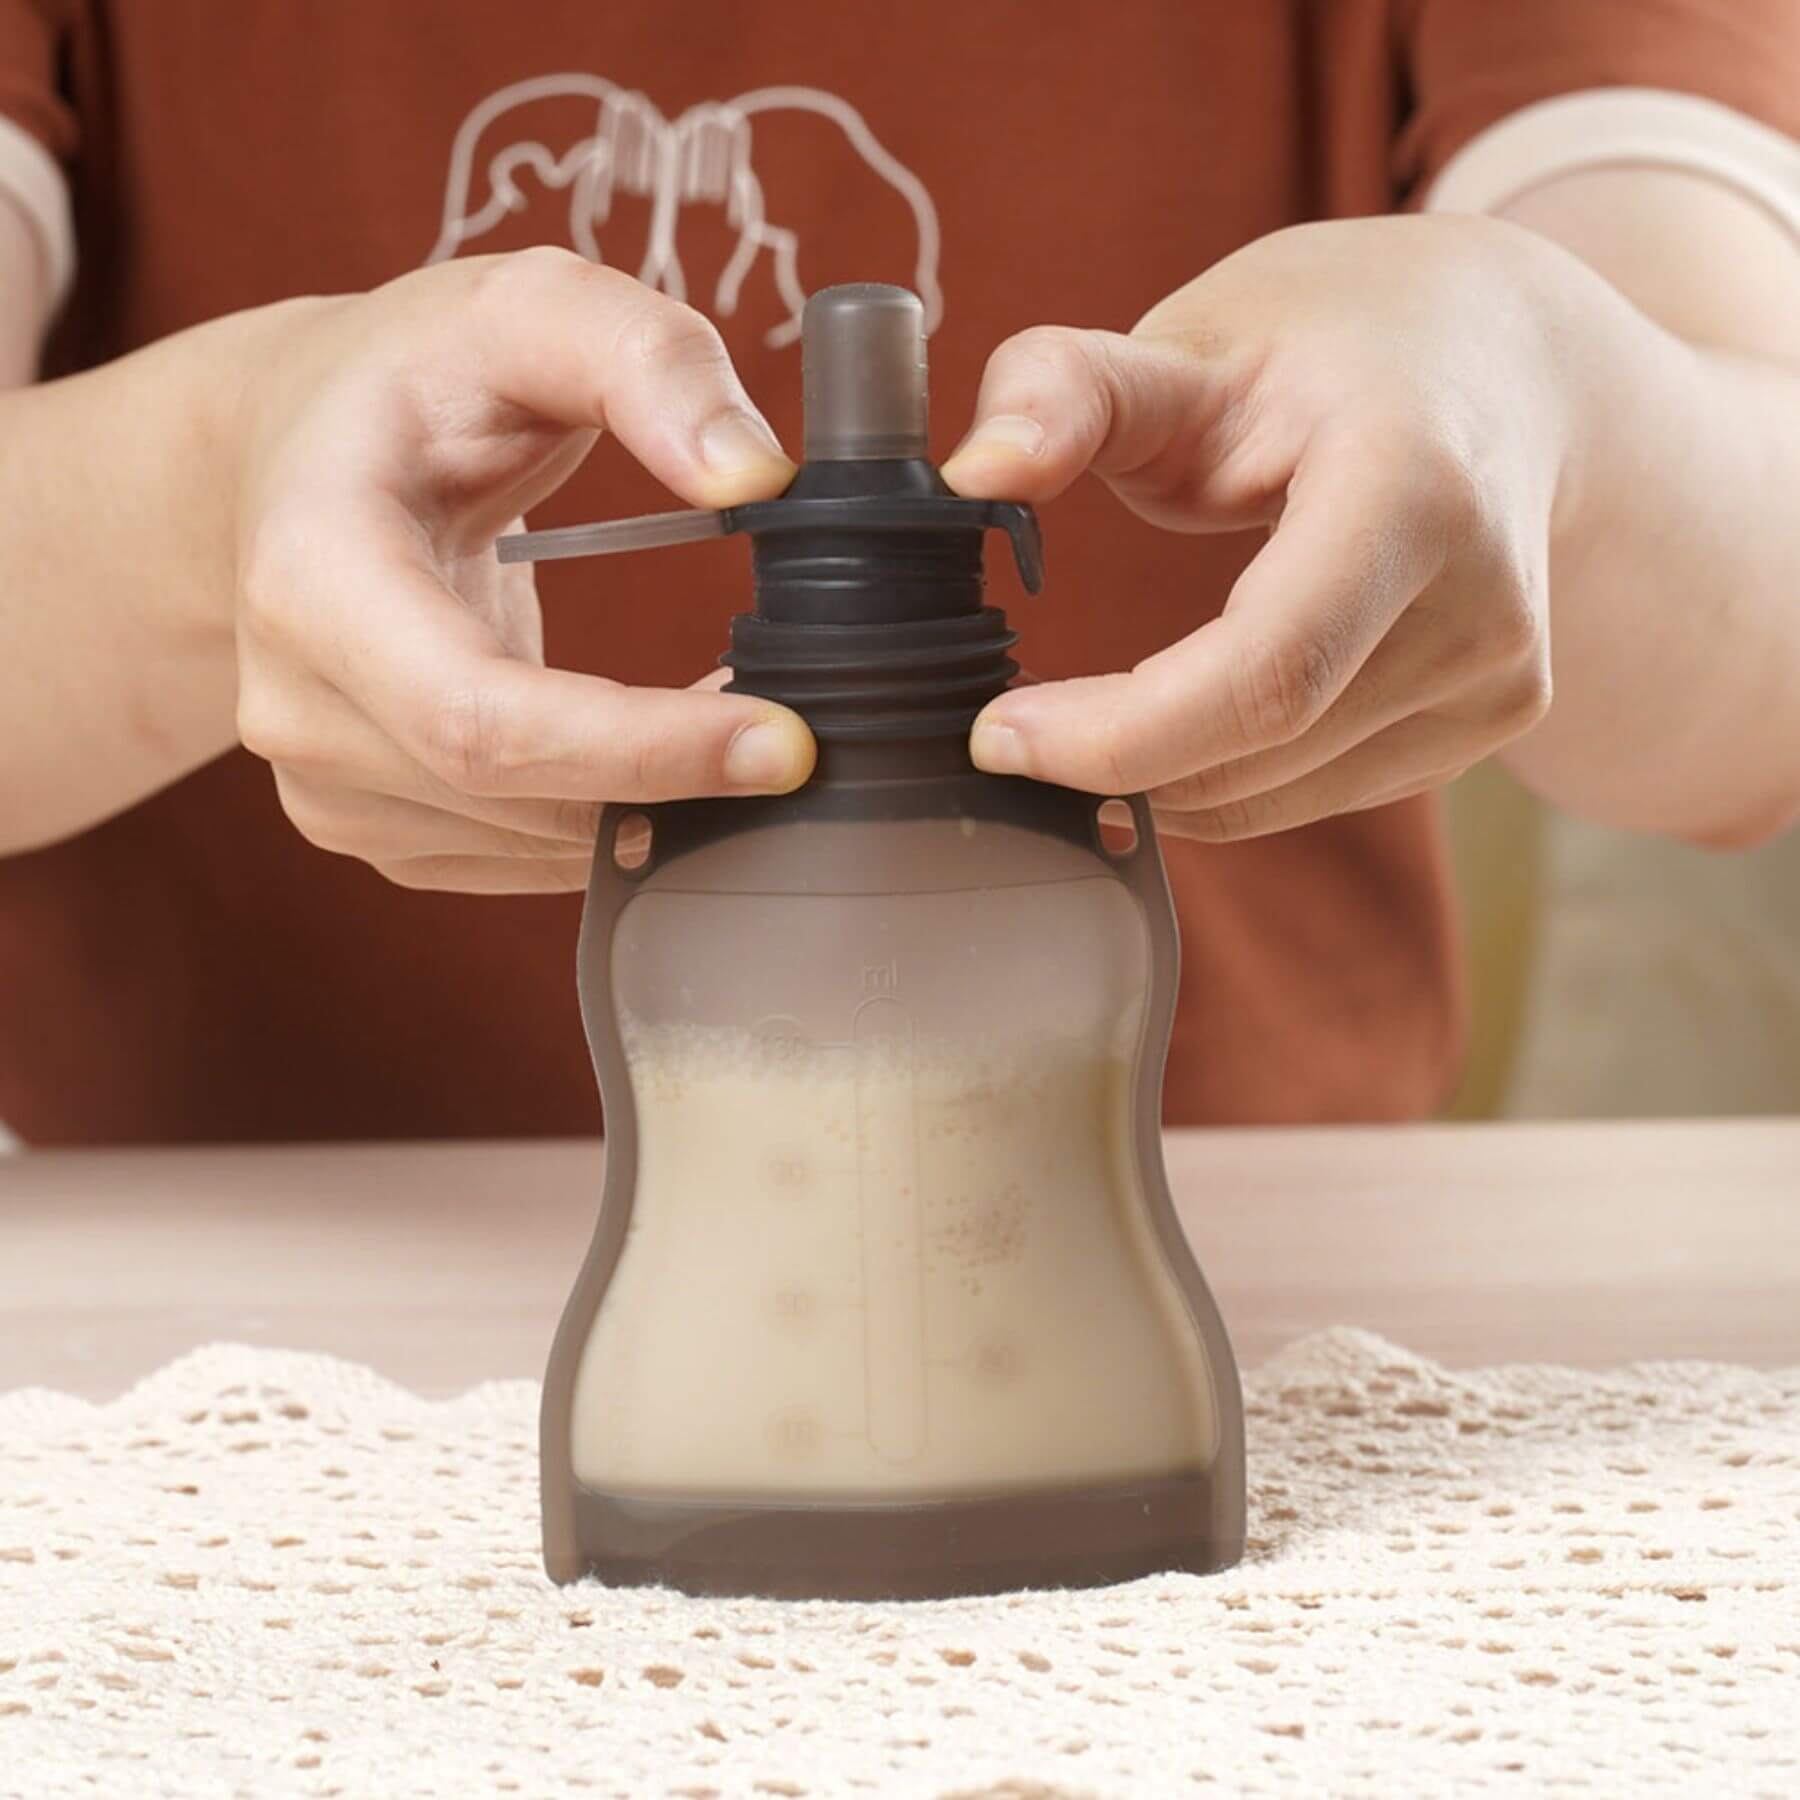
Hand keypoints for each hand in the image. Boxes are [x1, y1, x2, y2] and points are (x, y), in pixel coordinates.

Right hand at [230, 248, 813, 892]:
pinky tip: (660, 747)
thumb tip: (755, 478)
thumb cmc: (404, 378)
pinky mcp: (376, 829)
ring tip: (737, 715)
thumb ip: (647, 360)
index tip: (785, 743)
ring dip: (660, 803)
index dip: (641, 751)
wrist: (281, 459)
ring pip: (539, 845)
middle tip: (804, 724)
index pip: (483, 719)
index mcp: (313, 579)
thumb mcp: (524, 310)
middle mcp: (299, 708)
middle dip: (681, 780)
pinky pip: (527, 858)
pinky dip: (617, 816)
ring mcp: (328, 788)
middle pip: (523, 800)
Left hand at [943, 216, 1577, 839]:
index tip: (998, 733)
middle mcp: (1483, 602)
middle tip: (1010, 730)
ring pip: (1281, 793)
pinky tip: (1180, 718)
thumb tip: (973, 474)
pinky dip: (1223, 777)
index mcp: (1412, 491)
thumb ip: (1067, 391)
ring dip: (1159, 777)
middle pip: (1264, 747)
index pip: (1265, 672)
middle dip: (1114, 759)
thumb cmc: (1339, 343)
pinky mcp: (1490, 722)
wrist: (1517, 365)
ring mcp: (1500, 678)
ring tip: (1083, 717)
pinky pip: (1317, 792)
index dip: (1119, 733)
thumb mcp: (1196, 337)